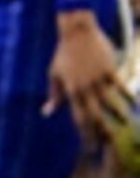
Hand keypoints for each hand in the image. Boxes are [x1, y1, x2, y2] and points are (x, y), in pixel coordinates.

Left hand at [48, 12, 127, 139]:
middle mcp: (85, 87)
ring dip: (119, 115)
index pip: (78, 117)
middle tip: (110, 144)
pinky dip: (129, 95)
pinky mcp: (109, 68)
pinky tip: (135, 103)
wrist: (76, 31)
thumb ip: (54, 95)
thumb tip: (47, 112)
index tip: (90, 147)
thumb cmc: (63, 53)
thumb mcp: (54, 74)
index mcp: (71, 90)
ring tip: (126, 124)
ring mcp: (97, 78)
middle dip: (102, 131)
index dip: (84, 133)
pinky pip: (121, 85)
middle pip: (95, 114)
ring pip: (111, 102)